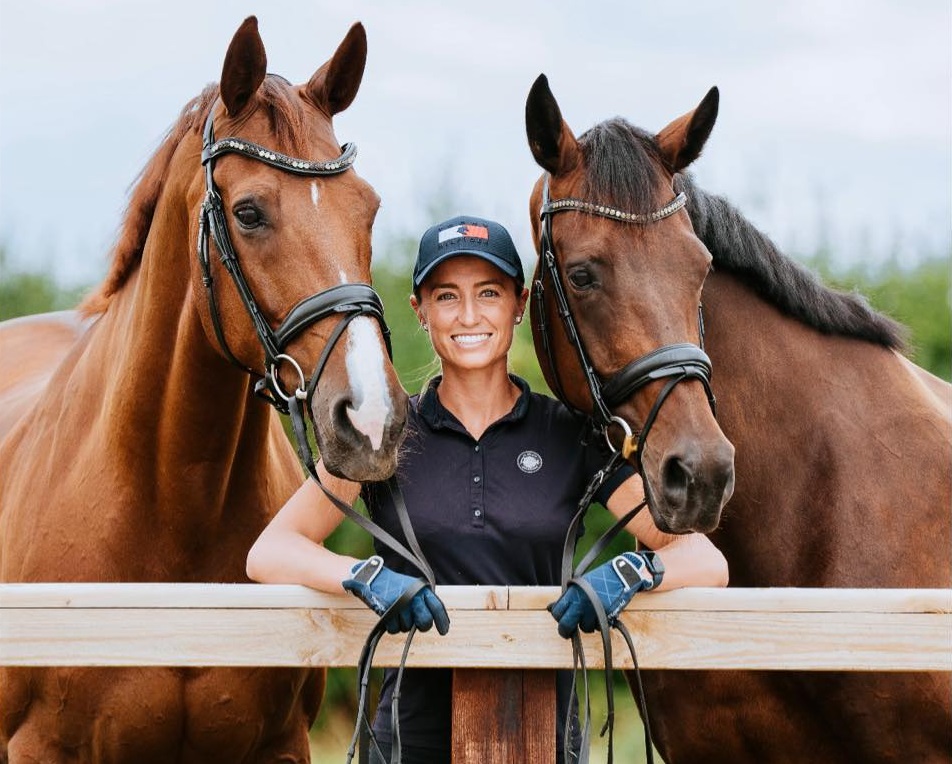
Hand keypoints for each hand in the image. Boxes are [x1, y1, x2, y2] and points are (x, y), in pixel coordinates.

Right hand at [342, 556, 449, 634]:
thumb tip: (436, 620)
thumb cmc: (396, 586)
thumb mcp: (414, 588)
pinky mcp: (388, 610)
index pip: (437, 607)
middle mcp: (413, 595)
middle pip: (425, 621)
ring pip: (407, 627)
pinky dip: (391, 626)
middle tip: (415, 623)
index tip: (443, 632)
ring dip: (402, 623)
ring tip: (396, 611)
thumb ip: (424, 601)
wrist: (373, 577)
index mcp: (422, 589)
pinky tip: (388, 615)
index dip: (442, 621)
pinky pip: (394, 629)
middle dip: (421, 626)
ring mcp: (401, 603)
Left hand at [548, 551, 662, 638]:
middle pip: (566, 624)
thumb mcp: (580, 584)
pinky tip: (602, 615)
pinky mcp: (606, 615)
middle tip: (569, 633)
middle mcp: (581, 602)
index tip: (562, 620)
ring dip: (587, 625)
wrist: (622, 574)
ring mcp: (593, 610)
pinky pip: (598, 627)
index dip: (558, 618)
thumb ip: (567, 597)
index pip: (557, 612)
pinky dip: (599, 624)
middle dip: (566, 631)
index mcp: (573, 592)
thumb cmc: (600, 578)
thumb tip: (550, 608)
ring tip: (593, 616)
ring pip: (584, 628)